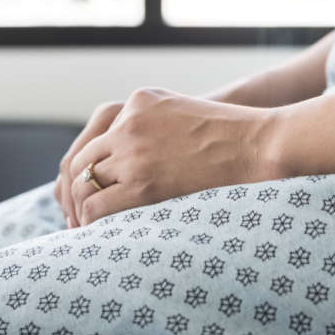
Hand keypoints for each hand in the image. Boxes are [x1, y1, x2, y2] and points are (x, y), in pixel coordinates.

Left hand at [55, 87, 280, 227]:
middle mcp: (128, 121)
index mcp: (138, 101)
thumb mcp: (182, 112)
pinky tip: (101, 234)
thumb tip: (131, 162)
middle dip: (76, 192)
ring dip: (82, 209)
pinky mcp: (142, 181)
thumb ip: (152, 125)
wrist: (257, 144)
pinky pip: (97, 205)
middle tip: (79, 218)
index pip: (92, 139)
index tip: (85, 193)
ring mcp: (132, 149)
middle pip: (80, 162)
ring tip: (89, 230)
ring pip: (83, 184)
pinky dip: (92, 222)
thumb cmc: (230, 136)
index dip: (84, 171)